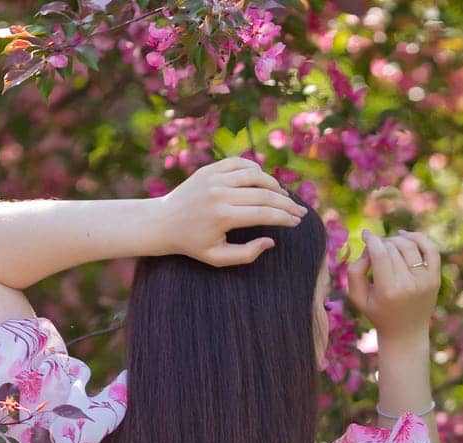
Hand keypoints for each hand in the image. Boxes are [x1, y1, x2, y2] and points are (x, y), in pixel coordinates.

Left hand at [154, 157, 307, 266]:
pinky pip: (240, 163)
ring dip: (275, 185)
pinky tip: (264, 181)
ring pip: (255, 175)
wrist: (162, 222)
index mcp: (223, 216)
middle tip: (300, 212)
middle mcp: (219, 193)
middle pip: (265, 194)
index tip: (297, 223)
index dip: (285, 218)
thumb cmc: (192, 243)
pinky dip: (256, 170)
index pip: (265, 214)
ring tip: (284, 197)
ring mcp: (214, 177)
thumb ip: (247, 254)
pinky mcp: (209, 169)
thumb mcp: (218, 258)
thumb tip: (271, 241)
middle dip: (287, 204)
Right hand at [347, 228, 440, 335]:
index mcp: (388, 291)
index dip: (371, 240)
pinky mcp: (435, 279)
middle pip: (393, 248)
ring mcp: (425, 282)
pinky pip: (431, 249)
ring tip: (388, 245)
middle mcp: (409, 285)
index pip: (380, 254)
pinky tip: (405, 236)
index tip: (365, 235)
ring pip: (410, 246)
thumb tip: (368, 249)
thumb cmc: (378, 313)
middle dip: (381, 243)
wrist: (406, 333)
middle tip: (375, 248)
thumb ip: (355, 271)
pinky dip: (419, 238)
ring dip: (396, 240)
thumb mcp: (358, 298)